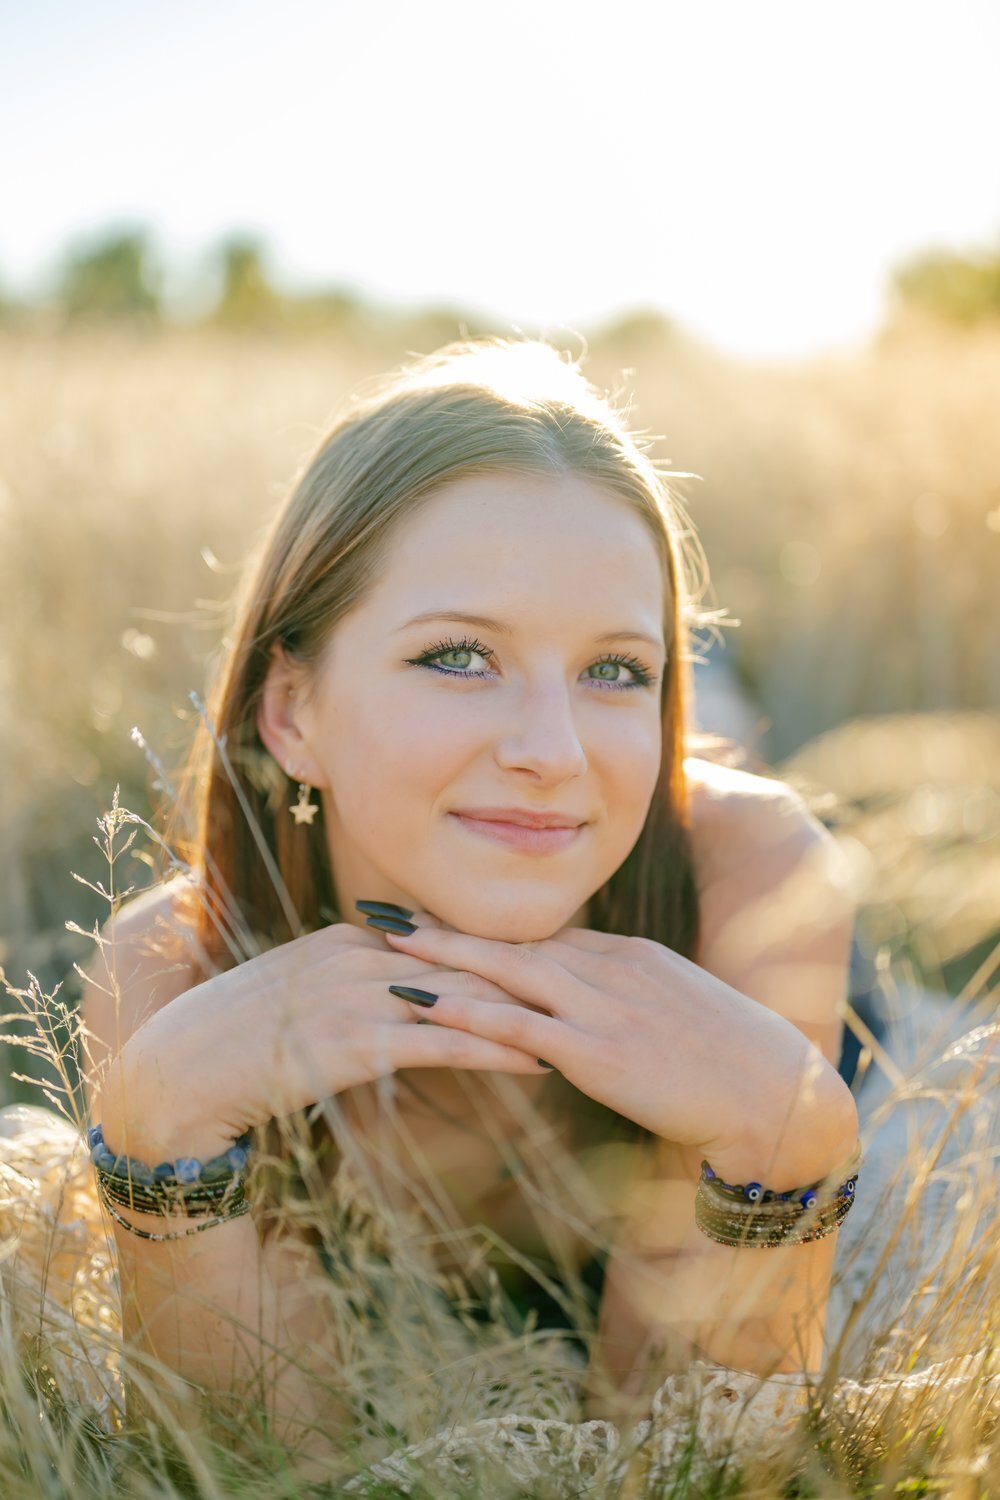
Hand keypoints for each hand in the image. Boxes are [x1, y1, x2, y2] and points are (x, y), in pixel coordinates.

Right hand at [98, 915, 545, 1163]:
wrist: (180, 1074)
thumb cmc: (234, 1042)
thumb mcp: (294, 997)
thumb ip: (345, 987)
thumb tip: (392, 997)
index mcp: (345, 942)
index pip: (438, 943)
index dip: (497, 956)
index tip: (549, 963)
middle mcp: (357, 958)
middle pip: (460, 963)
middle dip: (525, 978)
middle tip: (586, 987)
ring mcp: (357, 998)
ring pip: (461, 999)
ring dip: (524, 1013)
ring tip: (579, 1023)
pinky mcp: (356, 1045)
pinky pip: (442, 1044)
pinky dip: (496, 1050)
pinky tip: (538, 1061)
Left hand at [377, 917, 853, 1178]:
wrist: (776, 1094)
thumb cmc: (732, 1061)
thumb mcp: (675, 1011)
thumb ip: (627, 999)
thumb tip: (583, 1009)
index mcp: (626, 956)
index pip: (539, 935)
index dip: (478, 925)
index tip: (428, 913)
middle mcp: (608, 968)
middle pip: (510, 941)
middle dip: (441, 927)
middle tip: (381, 911)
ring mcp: (602, 1006)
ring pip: (506, 972)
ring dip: (441, 958)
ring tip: (385, 944)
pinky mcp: (598, 1052)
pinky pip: (520, 1026)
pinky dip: (468, 1013)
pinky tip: (424, 1007)